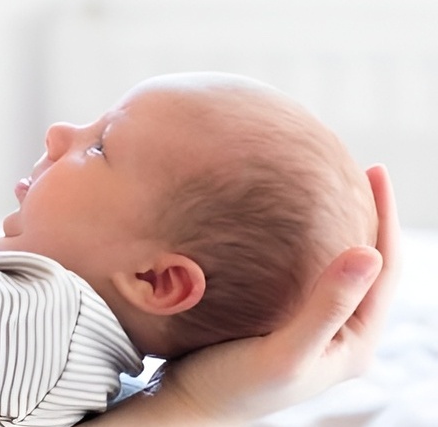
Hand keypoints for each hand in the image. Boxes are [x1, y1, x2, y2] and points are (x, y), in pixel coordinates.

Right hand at [131, 164, 398, 424]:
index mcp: (356, 344)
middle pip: (369, 267)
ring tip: (327, 190)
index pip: (385, 268)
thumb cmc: (232, 386)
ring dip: (339, 230)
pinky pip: (310, 276)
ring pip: (339, 271)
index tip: (373, 169)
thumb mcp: (284, 350)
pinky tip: (286, 227)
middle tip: (358, 170)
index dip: (385, 217)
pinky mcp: (285, 328)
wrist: (187, 409)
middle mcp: (341, 338)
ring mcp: (314, 334)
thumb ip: (327, 305)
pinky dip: (309, 245)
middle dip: (369, 219)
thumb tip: (370, 252)